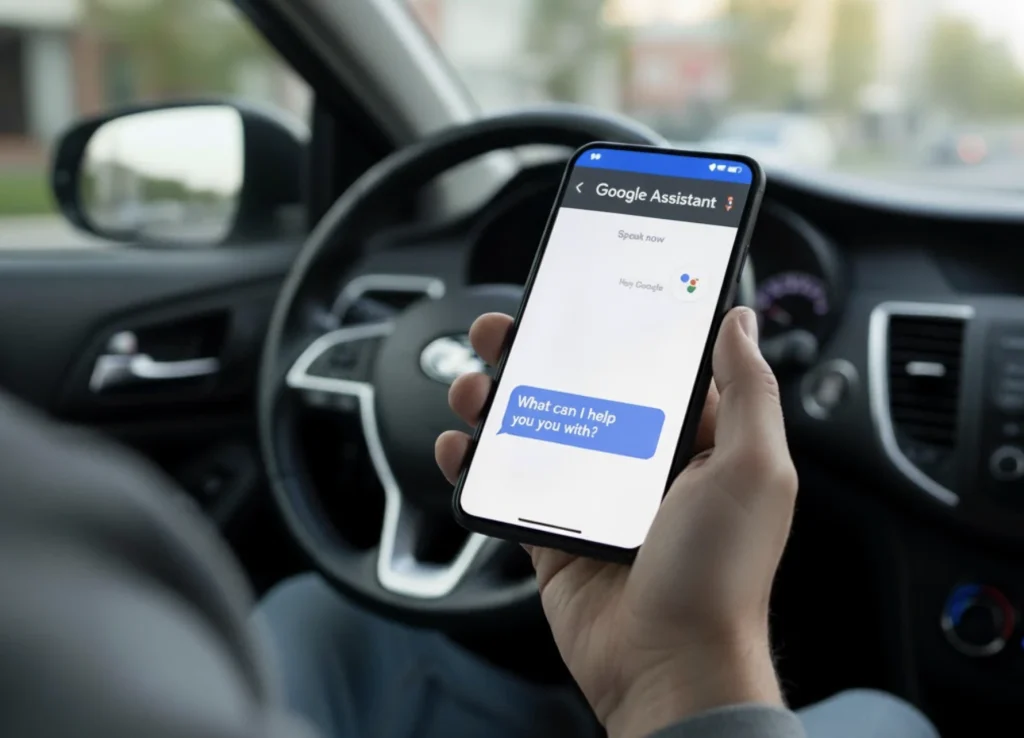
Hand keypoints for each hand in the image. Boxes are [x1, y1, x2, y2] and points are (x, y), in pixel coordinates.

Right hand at [436, 307, 797, 737]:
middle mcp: (642, 464)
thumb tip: (740, 320)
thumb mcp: (752, 469)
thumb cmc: (721, 576)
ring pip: (537, 430)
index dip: (615, 329)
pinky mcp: (555, 533)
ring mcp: (594, 498)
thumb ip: (750, 390)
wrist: (668, 667)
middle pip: (581, 389)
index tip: (583, 296)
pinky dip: (478, 462)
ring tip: (474, 384)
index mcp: (695, 443)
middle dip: (539, 356)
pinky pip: (510, 485)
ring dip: (499, 401)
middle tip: (505, 331)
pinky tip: (461, 445)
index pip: (651, 366)